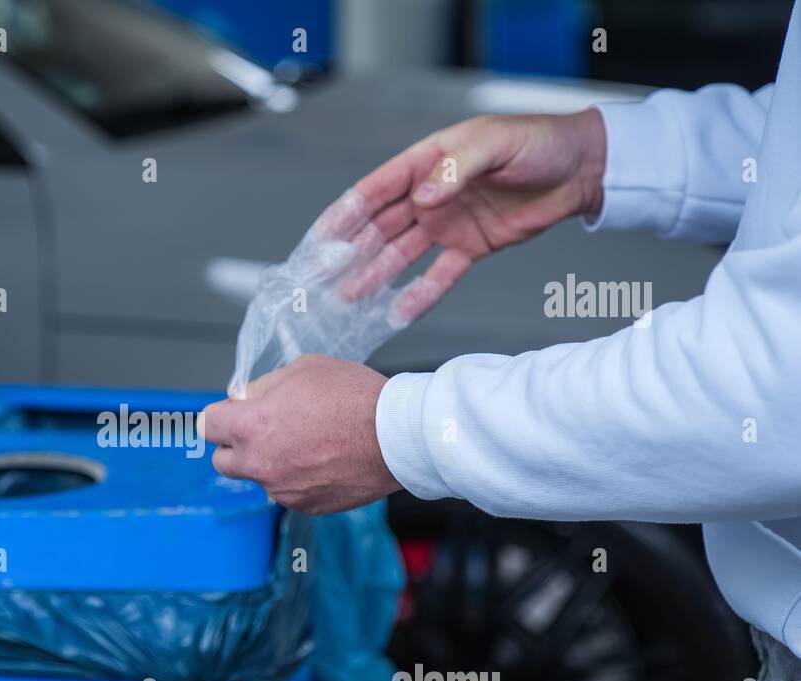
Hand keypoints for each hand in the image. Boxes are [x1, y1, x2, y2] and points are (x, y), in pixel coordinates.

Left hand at [198, 355, 400, 514]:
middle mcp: (259, 464)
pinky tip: (322, 460)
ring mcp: (281, 490)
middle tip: (264, 429)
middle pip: (221, 461)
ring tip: (305, 442)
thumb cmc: (354, 397)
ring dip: (269, 463)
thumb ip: (263, 387)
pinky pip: (287, 492)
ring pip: (258, 478)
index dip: (222, 415)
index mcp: (250, 427)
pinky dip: (296, 479)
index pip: (206, 425)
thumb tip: (245, 398)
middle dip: (236, 445)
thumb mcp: (301, 369)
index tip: (234, 413)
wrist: (397, 436)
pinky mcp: (305, 506)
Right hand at [313, 108, 606, 320]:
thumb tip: (421, 199)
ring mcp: (447, 224)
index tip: (321, 236)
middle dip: (350, 251)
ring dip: (374, 276)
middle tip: (322, 276)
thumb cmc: (537, 143)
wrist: (582, 168)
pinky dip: (419, 296)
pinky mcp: (470, 249)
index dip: (347, 213)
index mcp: (428, 163)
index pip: (377, 190)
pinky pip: (439, 276)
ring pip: (401, 254)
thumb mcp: (495, 144)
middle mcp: (430, 196)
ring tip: (347, 299)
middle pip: (380, 227)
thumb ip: (455, 169)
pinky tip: (396, 314)